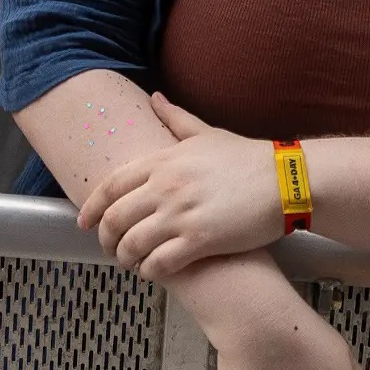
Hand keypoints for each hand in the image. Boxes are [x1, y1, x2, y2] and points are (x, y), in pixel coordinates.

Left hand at [83, 93, 283, 278]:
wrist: (285, 181)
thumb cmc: (247, 158)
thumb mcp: (206, 133)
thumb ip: (175, 119)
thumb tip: (154, 98)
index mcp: (163, 160)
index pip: (111, 185)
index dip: (92, 207)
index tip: (84, 223)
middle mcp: (165, 186)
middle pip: (116, 218)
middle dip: (106, 238)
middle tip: (110, 249)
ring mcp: (181, 214)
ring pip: (133, 244)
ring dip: (126, 258)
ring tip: (131, 263)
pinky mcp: (200, 241)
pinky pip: (160, 263)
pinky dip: (150, 271)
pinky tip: (153, 272)